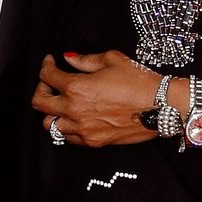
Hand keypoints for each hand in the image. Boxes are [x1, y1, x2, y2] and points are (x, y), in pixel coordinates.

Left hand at [32, 50, 166, 147]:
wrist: (162, 106)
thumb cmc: (140, 81)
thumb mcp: (112, 60)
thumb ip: (85, 60)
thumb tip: (68, 59)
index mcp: (77, 87)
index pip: (47, 76)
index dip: (46, 65)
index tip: (51, 61)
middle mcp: (75, 110)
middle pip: (39, 103)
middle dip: (41, 89)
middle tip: (50, 83)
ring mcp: (83, 129)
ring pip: (50, 124)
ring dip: (52, 112)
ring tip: (62, 103)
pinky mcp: (93, 142)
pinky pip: (68, 138)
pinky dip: (66, 127)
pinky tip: (75, 117)